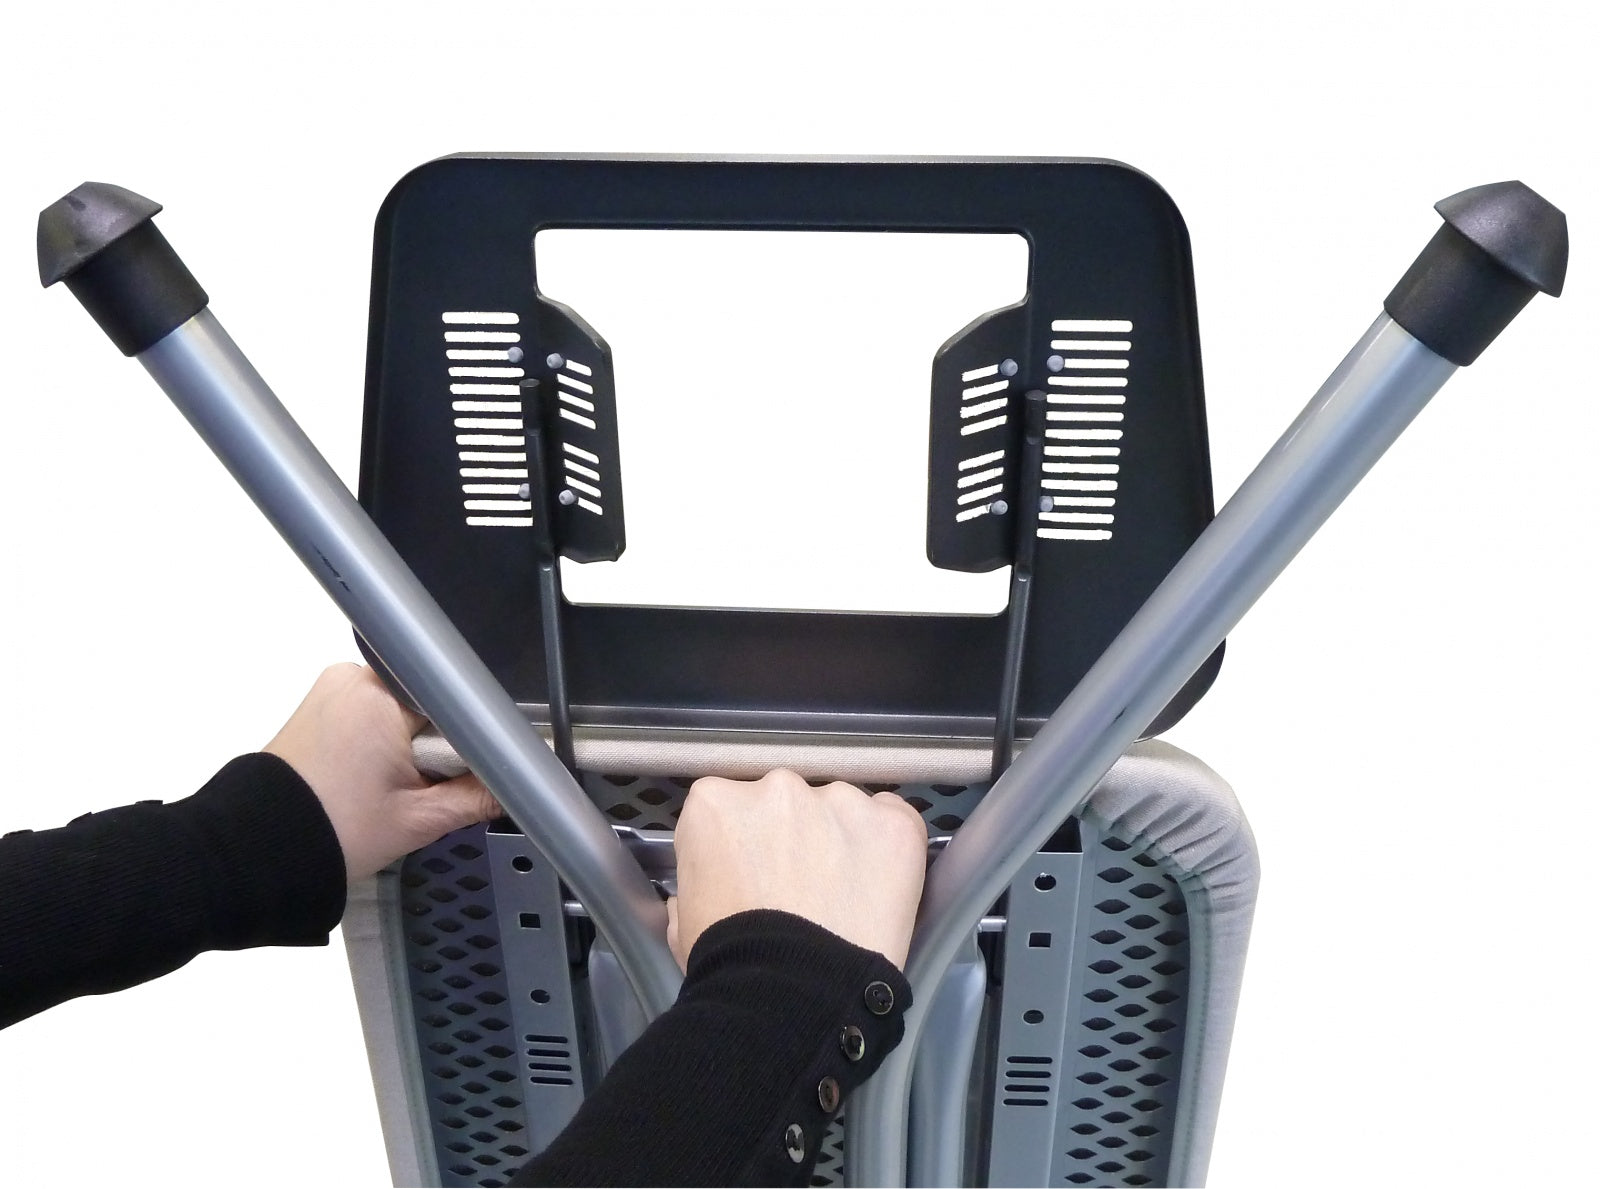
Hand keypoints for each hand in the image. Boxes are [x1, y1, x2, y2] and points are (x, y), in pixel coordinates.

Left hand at [265, 663, 501, 881]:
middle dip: (443, 740)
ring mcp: (333, 688)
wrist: (254, 851)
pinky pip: (375, 711)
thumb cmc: (329, 831)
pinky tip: (382, 776)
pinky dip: (389, 739)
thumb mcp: (416, 820)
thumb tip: (522, 788)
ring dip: (416, 740)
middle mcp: (354, 677)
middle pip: (431, 698)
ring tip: (404, 784)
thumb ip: (478, 797)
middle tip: (437, 782)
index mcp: (379, 694)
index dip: (476, 731)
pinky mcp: (320, 705)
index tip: (486, 760)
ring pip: (404, 706)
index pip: (454, 696)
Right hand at [666, 769, 926, 970]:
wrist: (793, 993)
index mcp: (715, 803)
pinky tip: (880, 888)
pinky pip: (892, 821)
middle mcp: (777, 786)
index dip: (743, 844)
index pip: (729, 808)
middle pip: (786, 802)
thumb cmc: (727, 961)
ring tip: (844, 897)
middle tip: (799, 888)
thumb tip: (714, 887)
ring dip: (840, 840)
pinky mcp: (893, 823)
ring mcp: (840, 800)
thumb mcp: (684, 920)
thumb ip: (697, 884)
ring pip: (840, 810)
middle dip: (792, 836)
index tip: (752, 875)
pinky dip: (887, 848)